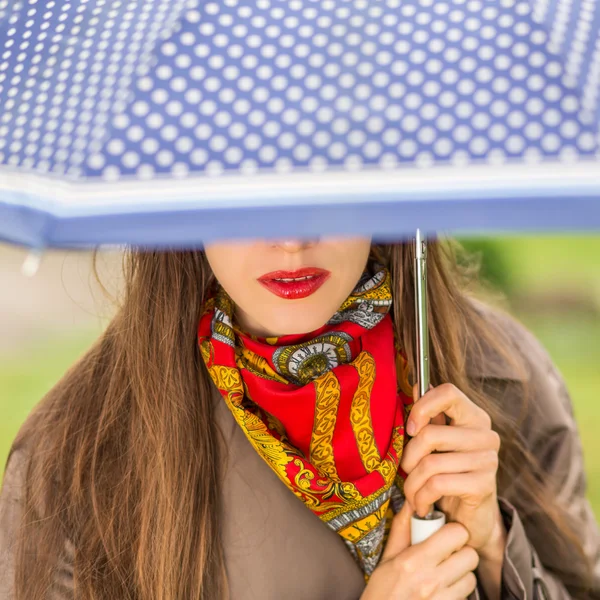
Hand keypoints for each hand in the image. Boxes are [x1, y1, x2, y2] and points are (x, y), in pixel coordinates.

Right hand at [360, 500, 478, 598]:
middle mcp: (431, 580)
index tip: (445, 535)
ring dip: (462, 575)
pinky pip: (466, 597)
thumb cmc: (382, 591)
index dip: (453, 532)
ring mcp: (442, 599)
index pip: (455, 534)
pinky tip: (444, 591)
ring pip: (471, 578)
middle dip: (462, 553)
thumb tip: (410, 504)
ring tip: (446, 575)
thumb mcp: (387, 559)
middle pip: (470, 555)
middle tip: (449, 555)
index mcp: (414, 560)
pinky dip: (459, 593)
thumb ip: (401, 530)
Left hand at [400, 383, 504, 555]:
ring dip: (412, 483)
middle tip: (406, 472)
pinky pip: (438, 484)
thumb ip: (429, 416)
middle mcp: (486, 435)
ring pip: (430, 463)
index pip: (448, 392)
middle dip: (408, 458)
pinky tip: (422, 505)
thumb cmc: (449, 475)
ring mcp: (488, 460)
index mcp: (474, 417)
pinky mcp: (484, 485)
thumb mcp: (437, 444)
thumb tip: (417, 386)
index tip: (410, 428)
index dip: (422, 406)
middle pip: (430, 434)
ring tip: (412, 494)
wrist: (470, 520)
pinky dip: (421, 497)